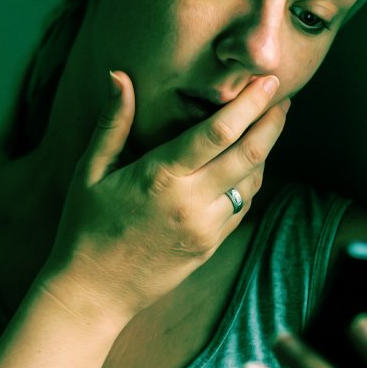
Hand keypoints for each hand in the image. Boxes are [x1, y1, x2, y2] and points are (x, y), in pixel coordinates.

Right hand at [37, 70, 287, 323]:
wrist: (93, 292)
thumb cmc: (84, 226)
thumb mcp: (89, 171)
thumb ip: (113, 123)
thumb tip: (119, 76)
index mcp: (161, 177)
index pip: (219, 132)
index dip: (250, 104)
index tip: (268, 81)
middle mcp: (191, 202)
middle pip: (250, 154)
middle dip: (272, 122)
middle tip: (282, 97)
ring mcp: (205, 228)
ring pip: (252, 182)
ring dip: (265, 151)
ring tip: (268, 124)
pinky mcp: (210, 247)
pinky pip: (241, 207)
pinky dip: (250, 181)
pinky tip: (247, 164)